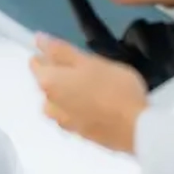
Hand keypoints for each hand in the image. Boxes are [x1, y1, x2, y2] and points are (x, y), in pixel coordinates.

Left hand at [29, 33, 148, 153]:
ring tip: (97, 88)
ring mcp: (62, 122)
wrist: (137, 128)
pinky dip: (80, 108)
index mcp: (48, 83)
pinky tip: (100, 105)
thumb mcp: (89, 61)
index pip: (36, 62)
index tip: (72, 54)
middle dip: (63, 74)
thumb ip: (61, 50)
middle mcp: (48, 104)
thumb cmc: (114, 88)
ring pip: (59, 100)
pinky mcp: (78, 134)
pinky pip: (72, 115)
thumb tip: (38, 39)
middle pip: (48, 82)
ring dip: (71, 93)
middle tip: (91, 70)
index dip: (51, 54)